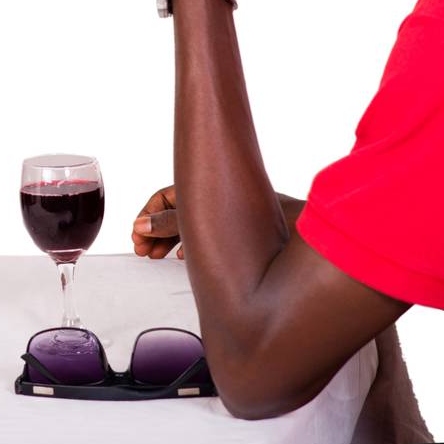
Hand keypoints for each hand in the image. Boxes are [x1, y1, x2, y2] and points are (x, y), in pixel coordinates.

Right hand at [131, 183, 305, 258]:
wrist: (307, 229)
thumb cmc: (260, 220)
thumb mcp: (204, 222)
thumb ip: (171, 224)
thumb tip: (141, 227)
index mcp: (205, 186)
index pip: (164, 198)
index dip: (146, 217)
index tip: (137, 237)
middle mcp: (215, 198)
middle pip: (174, 211)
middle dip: (154, 230)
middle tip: (142, 250)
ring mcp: (226, 214)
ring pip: (189, 224)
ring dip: (169, 240)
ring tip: (156, 255)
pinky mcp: (238, 230)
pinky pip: (206, 234)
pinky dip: (191, 245)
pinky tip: (185, 256)